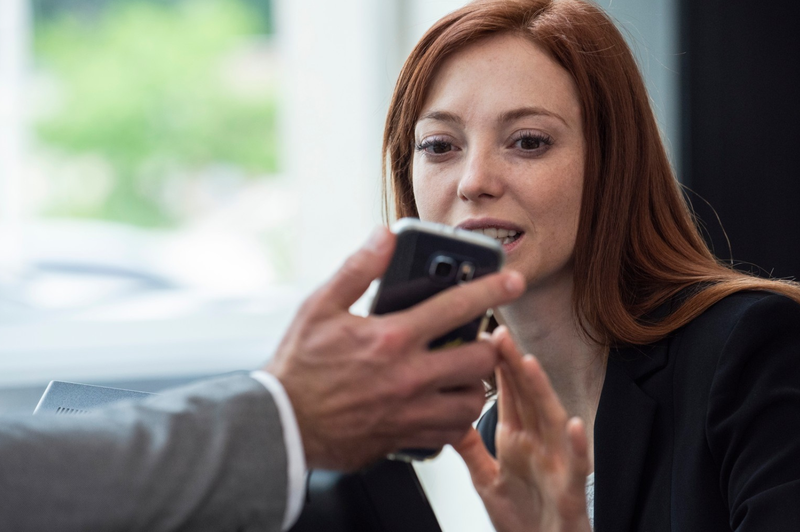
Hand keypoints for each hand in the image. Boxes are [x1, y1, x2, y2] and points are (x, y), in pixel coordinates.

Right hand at [265, 227, 525, 470]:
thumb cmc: (298, 367)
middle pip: (479, 359)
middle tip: (477, 338)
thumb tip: (383, 237)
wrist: (282, 427)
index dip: (492, 288)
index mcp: (391, 338)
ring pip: (473, 400)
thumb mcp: (319, 307)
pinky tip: (443, 402)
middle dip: (486, 345)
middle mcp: (408, 376)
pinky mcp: (405, 437)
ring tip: (462, 372)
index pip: (456, 306)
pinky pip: (451, 431)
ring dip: (475, 384)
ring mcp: (410, 411)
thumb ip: (357, 270)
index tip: (513, 280)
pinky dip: (456, 416)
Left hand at [454, 327, 591, 531]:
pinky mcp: (570, 489)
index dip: (499, 366)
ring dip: (542, 391)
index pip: (509, 395)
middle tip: (501, 335)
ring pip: (552, 420)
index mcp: (518, 441)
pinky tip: (574, 425)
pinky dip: (578, 446)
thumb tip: (449, 420)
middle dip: (515, 365)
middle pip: (528, 397)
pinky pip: (577, 466)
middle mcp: (539, 445)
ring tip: (529, 364)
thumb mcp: (487, 480)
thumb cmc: (524, 519)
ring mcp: (556, 464)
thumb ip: (471, 449)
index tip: (486, 337)